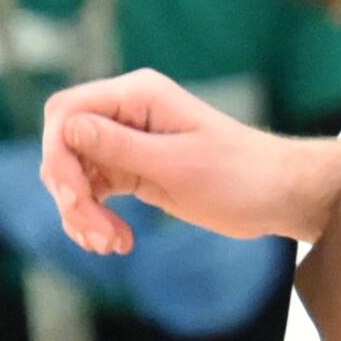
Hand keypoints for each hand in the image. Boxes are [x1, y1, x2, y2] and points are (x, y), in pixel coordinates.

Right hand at [40, 71, 337, 256]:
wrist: (281, 196)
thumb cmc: (242, 177)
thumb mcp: (179, 165)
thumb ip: (121, 146)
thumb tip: (68, 127)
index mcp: (138, 96)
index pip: (66, 112)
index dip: (58, 154)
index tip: (76, 198)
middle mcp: (127, 112)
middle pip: (64, 146)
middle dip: (70, 193)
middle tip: (96, 236)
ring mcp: (128, 141)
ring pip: (75, 174)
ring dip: (81, 213)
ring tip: (111, 245)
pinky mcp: (133, 169)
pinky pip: (93, 190)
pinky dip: (94, 217)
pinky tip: (115, 243)